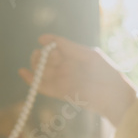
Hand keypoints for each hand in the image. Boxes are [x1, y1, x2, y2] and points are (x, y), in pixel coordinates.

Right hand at [19, 34, 137, 126]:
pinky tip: (22, 72)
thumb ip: (68, 47)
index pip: (54, 47)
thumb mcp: (89, 56)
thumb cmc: (106, 73)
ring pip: (43, 72)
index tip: (43, 41)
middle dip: (41, 56)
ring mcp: (63, 80)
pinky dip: (32, 81)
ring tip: (37, 63)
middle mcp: (67, 67)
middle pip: (45, 60)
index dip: (48, 45)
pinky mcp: (61, 93)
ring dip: (36, 66)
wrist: (114, 98)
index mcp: (75, 55)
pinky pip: (43, 87)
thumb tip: (43, 39)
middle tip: (47, 57)